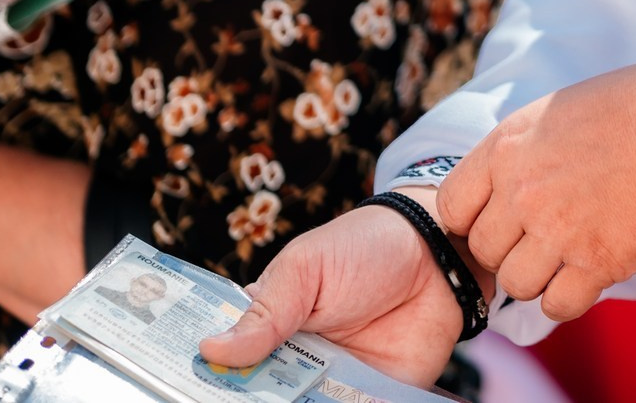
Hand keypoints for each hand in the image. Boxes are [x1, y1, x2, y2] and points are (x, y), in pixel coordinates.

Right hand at [198, 199, 478, 383]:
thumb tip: (210, 349)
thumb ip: (264, 314)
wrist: (439, 253)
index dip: (212, 379)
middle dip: (249, 398)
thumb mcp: (305, 270)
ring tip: (302, 396)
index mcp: (270, 327)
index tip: (195, 388)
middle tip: (243, 398)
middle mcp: (296, 361)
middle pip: (259, 395)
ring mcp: (332, 382)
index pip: (228, 364)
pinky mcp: (373, 395)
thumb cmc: (366, 248)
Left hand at [438, 60, 635, 323]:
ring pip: (516, 284)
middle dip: (508, 248)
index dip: (471, 220)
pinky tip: (584, 276)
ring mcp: (557, 231)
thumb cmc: (629, 105)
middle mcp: (522, 193)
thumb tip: (503, 192)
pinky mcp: (597, 262)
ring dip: (537, 275)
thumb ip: (519, 152)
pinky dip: (566, 298)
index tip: (497, 220)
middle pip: (484, 251)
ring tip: (565, 256)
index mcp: (506, 149)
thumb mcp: (554, 110)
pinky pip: (557, 305)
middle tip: (540, 237)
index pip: (451, 208)